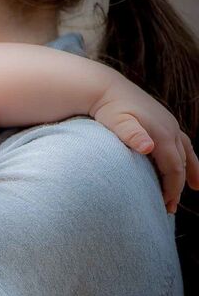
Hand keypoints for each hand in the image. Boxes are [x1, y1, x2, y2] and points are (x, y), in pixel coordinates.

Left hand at [91, 77, 198, 212]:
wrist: (105, 88)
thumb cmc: (108, 109)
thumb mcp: (117, 122)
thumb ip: (131, 135)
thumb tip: (148, 147)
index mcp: (162, 134)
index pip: (174, 168)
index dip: (172, 189)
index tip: (166, 206)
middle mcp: (171, 128)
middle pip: (182, 163)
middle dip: (178, 186)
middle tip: (170, 207)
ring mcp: (169, 123)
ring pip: (186, 151)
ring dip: (190, 170)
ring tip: (194, 187)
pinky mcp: (163, 120)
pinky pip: (181, 142)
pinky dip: (185, 155)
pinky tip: (181, 162)